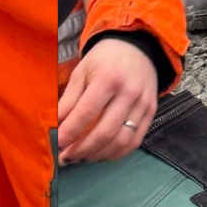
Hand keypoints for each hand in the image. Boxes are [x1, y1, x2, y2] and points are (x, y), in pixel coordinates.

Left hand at [57, 36, 158, 164]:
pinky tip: (101, 154)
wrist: (137, 48)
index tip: (56, 145)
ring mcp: (143, 104)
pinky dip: (116, 153)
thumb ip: (69, 100)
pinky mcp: (151, 113)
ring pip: (121, 141)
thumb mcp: (82, 72)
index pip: (86, 113)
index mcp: (108, 78)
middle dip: (82, 149)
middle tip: (66, 158)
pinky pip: (135, 141)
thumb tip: (55, 126)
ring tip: (81, 157)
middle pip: (104, 131)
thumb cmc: (104, 59)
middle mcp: (129, 93)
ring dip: (98, 154)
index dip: (69, 132)